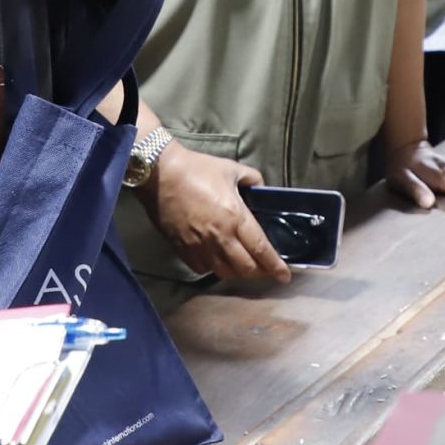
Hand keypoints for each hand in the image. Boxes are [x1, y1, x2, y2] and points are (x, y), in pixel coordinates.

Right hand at [140, 141, 289, 282]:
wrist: (160, 174)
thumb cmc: (197, 169)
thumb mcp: (232, 169)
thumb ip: (253, 180)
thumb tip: (261, 189)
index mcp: (235, 217)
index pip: (261, 249)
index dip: (275, 266)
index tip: (285, 276)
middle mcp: (220, 237)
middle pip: (246, 268)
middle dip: (260, 272)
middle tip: (266, 269)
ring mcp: (200, 246)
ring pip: (225, 273)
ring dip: (237, 271)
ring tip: (242, 263)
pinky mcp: (183, 250)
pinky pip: (203, 269)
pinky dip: (214, 268)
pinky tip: (217, 258)